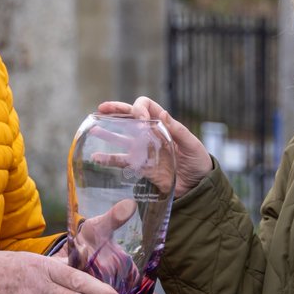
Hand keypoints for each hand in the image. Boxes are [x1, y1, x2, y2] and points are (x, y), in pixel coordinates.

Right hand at [97, 98, 212, 197]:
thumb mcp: (192, 145)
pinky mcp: (141, 166)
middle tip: (102, 109)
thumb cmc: (199, 162)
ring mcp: (144, 150)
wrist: (198, 187)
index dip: (139, 108)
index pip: (146, 106)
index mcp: (164, 124)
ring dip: (108, 133)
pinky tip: (96, 158)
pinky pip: (122, 161)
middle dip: (116, 111)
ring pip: (122, 138)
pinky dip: (108, 159)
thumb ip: (178, 131)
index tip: (140, 119)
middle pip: (130, 117)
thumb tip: (162, 113)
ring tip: (93, 128)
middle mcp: (151, 134)